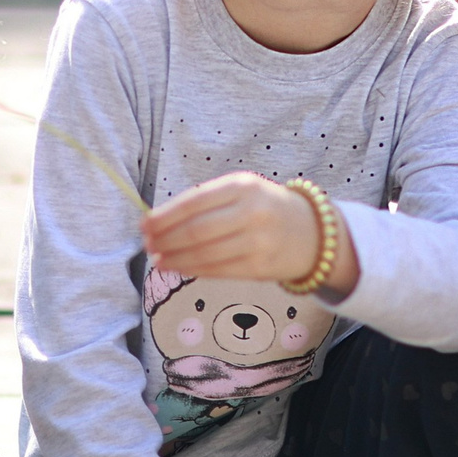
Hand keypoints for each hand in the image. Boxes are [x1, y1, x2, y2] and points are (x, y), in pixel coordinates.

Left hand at [142, 171, 357, 295]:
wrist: (312, 233)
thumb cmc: (265, 207)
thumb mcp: (242, 190)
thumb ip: (206, 201)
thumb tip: (160, 220)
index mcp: (242, 186)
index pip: (193, 202)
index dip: (164, 216)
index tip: (144, 224)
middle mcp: (251, 213)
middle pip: (196, 231)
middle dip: (165, 239)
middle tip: (147, 244)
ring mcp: (257, 242)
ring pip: (204, 254)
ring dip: (174, 258)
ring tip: (158, 259)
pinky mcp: (259, 268)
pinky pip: (217, 270)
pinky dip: (192, 269)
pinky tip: (177, 267)